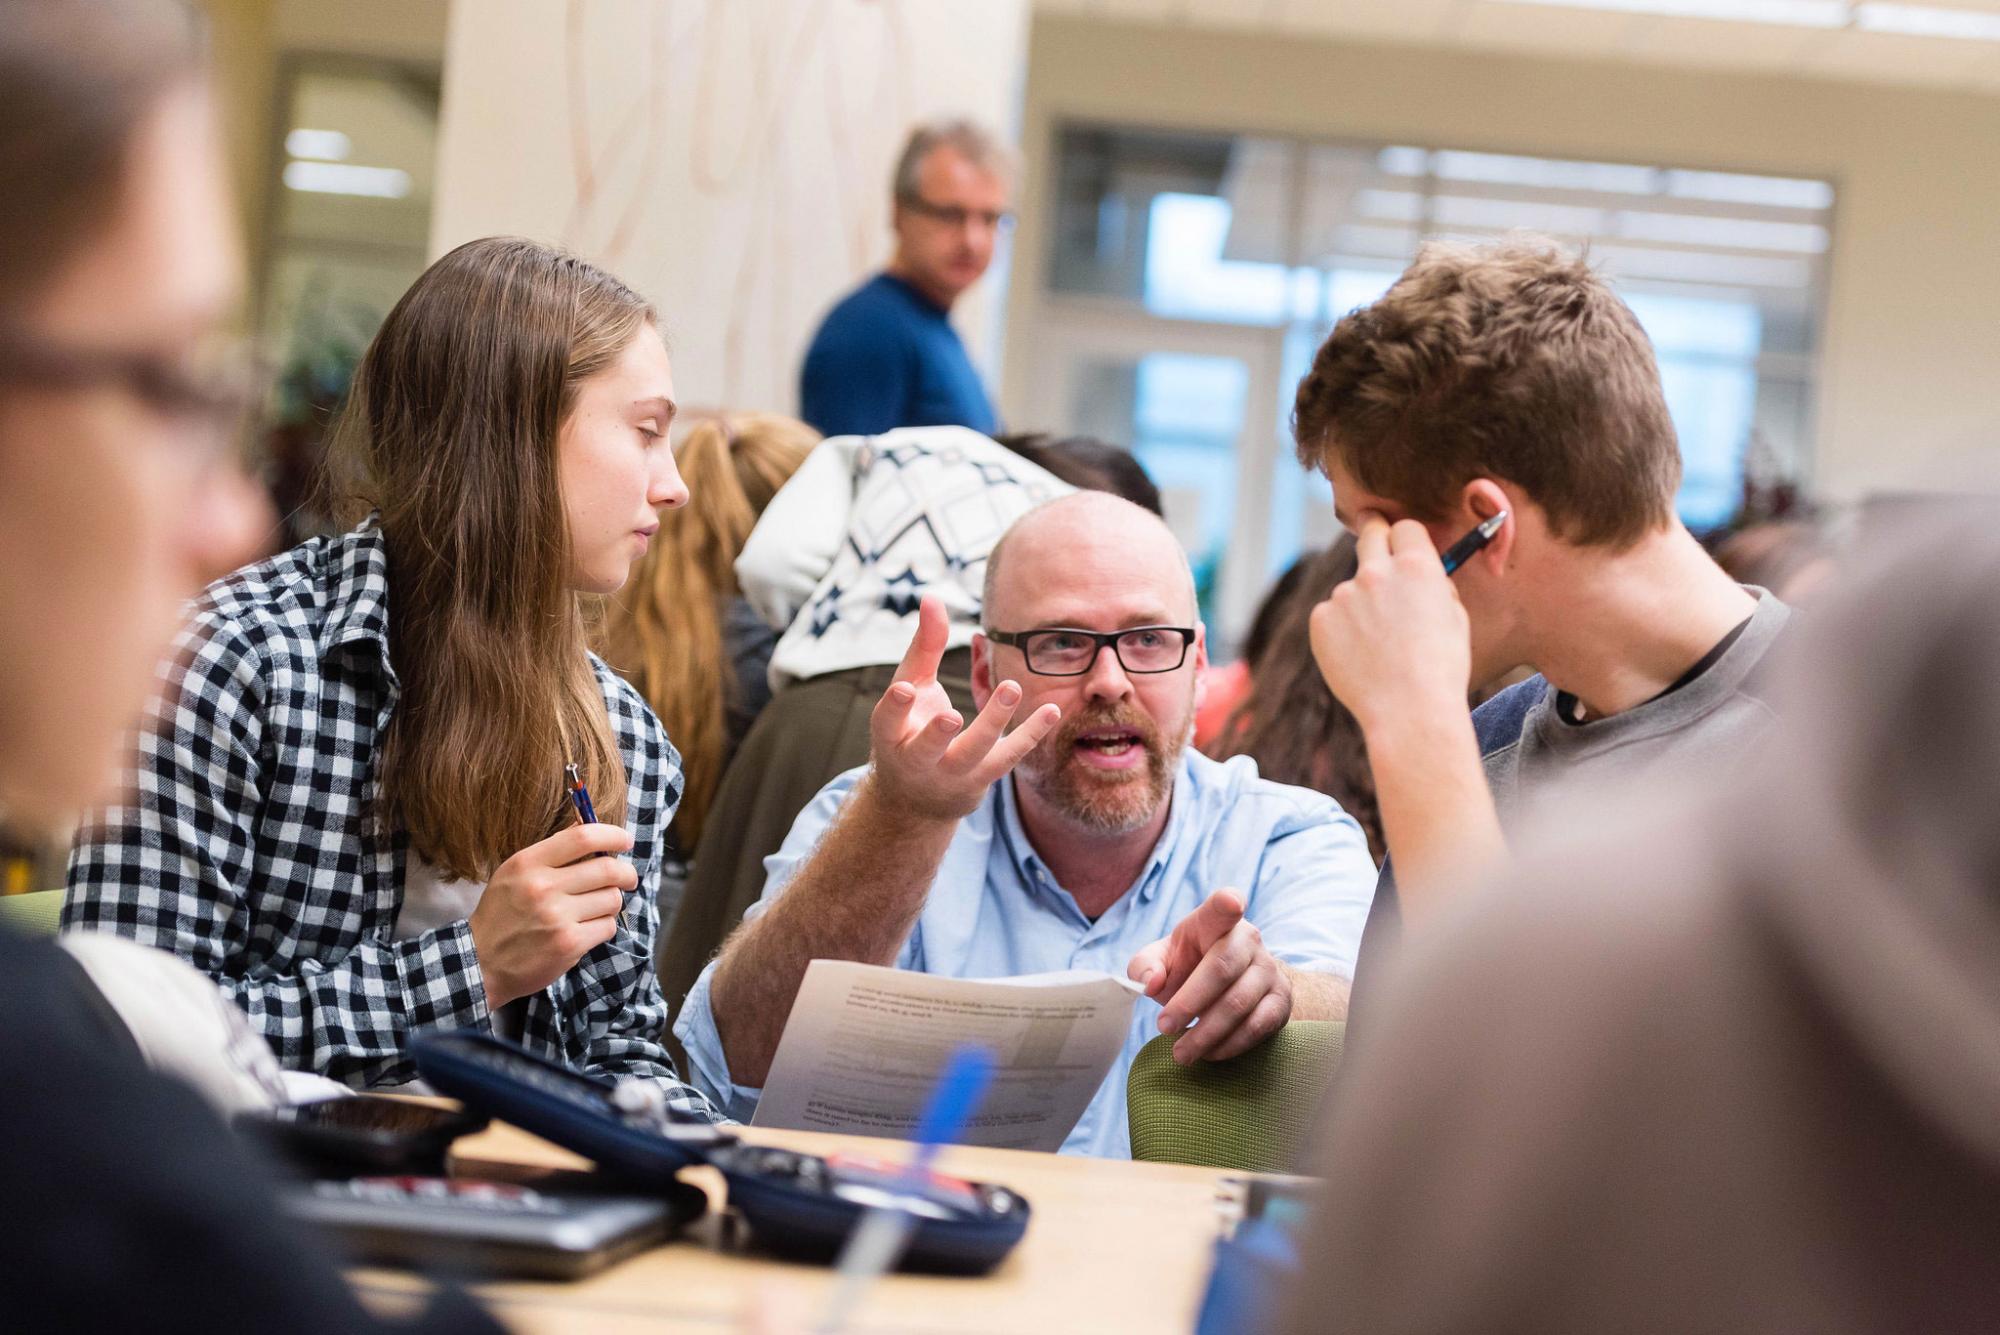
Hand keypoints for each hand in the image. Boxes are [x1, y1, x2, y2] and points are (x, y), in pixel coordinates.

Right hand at [468, 823, 638, 1006]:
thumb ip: (550, 852)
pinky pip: (608, 926)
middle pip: (608, 869)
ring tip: (597, 908)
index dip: (612, 835)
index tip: (625, 841)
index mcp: (528, 863)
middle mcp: (543, 887)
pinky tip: (587, 928)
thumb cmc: (502, 914)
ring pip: (612, 899)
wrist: (481, 962)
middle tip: (628, 878)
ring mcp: (557, 917)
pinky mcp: (569, 944)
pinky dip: (604, 926)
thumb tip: (587, 826)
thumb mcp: (514, 873)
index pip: (583, 837)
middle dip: (626, 873)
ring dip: (611, 903)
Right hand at [865, 595, 1060, 821]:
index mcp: (891, 738)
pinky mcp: (983, 779)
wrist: (916, 800)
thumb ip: (923, 646)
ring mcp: (952, 774)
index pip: (887, 723)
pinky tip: (1052, 710)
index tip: (905, 690)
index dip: (895, 708)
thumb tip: (932, 597)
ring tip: (1012, 688)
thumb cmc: (909, 730)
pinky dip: (1031, 734)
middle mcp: (918, 761)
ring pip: (974, 752)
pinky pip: (1009, 756)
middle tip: (952, 716)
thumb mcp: (909, 688)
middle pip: (928, 749)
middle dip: (938, 735)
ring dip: (994, 722)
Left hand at [1127, 889, 1291, 1064]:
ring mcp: (1269, 969)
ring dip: (1206, 1034)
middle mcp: (1249, 940)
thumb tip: (1151, 984)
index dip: (1228, 903)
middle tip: (1164, 1027)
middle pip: (1221, 969)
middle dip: (1189, 1003)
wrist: (1234, 983)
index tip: (1231, 902)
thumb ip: (1145, 966)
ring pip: (1239, 1003)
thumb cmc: (1190, 966)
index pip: (1222, 907)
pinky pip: (1257, 1026)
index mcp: (1214, 922)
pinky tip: (1208, 1053)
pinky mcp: (1281, 1000)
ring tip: (1181, 1053)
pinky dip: (1229, 1045)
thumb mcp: (1162, 959)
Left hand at [1310, 511, 1470, 733]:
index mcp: (1417, 567)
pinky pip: (1332, 615)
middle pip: (1370, 534)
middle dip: (1374, 535)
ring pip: (1351, 588)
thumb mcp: (1454, 617)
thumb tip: (1419, 571)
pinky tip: (1359, 657)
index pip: (1405, 528)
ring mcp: (1344, 595)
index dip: (1405, 537)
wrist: (1409, 711)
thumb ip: (1434, 585)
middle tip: (1374, 544)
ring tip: (1379, 647)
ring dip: (1360, 604)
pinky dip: (1341, 630)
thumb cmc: (1441, 669)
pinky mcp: (1321, 619)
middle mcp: (1377, 572)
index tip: (1399, 542)